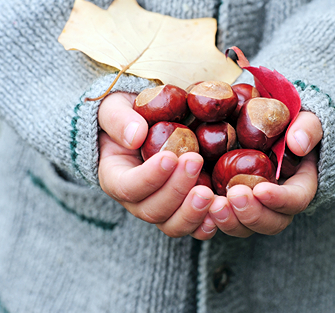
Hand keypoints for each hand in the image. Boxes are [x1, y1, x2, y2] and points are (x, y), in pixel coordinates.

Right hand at [97, 92, 217, 239]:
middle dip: (175, 190)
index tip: (169, 157)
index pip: (127, 187)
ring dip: (192, 212)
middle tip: (195, 162)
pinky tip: (220, 209)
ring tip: (210, 192)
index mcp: (115, 177)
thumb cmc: (127, 114)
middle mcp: (136, 200)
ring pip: (172, 224)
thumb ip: (119, 120)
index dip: (148, 177)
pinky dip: (206, 223)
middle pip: (152, 210)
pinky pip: (193, 226)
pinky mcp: (184, 209)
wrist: (147, 123)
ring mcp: (161, 208)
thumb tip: (135, 136)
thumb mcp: (114, 108)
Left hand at [209, 111, 321, 236]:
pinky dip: (207, 221)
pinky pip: (219, 223)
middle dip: (252, 214)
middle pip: (270, 223)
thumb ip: (307, 129)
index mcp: (299, 187)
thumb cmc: (289, 125)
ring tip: (213, 204)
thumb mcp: (306, 120)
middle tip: (234, 195)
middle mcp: (276, 206)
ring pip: (243, 228)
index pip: (295, 201)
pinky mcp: (228, 208)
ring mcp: (251, 210)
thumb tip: (298, 143)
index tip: (261, 189)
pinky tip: (195, 207)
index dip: (280, 199)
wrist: (264, 130)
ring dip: (228, 220)